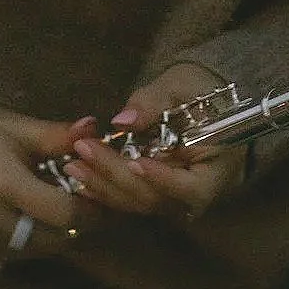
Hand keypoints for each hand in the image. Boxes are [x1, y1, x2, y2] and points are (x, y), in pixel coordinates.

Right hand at [0, 108, 99, 263]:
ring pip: (41, 249)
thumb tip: (94, 128)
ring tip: (58, 207)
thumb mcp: (17, 129)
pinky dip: (34, 240)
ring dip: (56, 232)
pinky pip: (20, 254)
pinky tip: (33, 218)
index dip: (92, 210)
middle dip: (76, 222)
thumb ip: (57, 136)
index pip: (64, 212)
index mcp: (4, 184)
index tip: (104, 200)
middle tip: (87, 203)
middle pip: (56, 236)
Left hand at [60, 62, 245, 223]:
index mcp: (215, 172)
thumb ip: (154, 103)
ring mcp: (171, 200)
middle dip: (117, 176)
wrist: (202, 102)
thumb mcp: (180, 86)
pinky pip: (128, 200)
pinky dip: (103, 189)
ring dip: (103, 186)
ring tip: (73, 163)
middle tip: (84, 151)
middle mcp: (194, 195)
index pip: (191, 188)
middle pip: (155, 198)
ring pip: (136, 203)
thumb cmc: (198, 91)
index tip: (136, 162)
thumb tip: (123, 120)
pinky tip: (79, 176)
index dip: (162, 179)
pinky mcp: (152, 196)